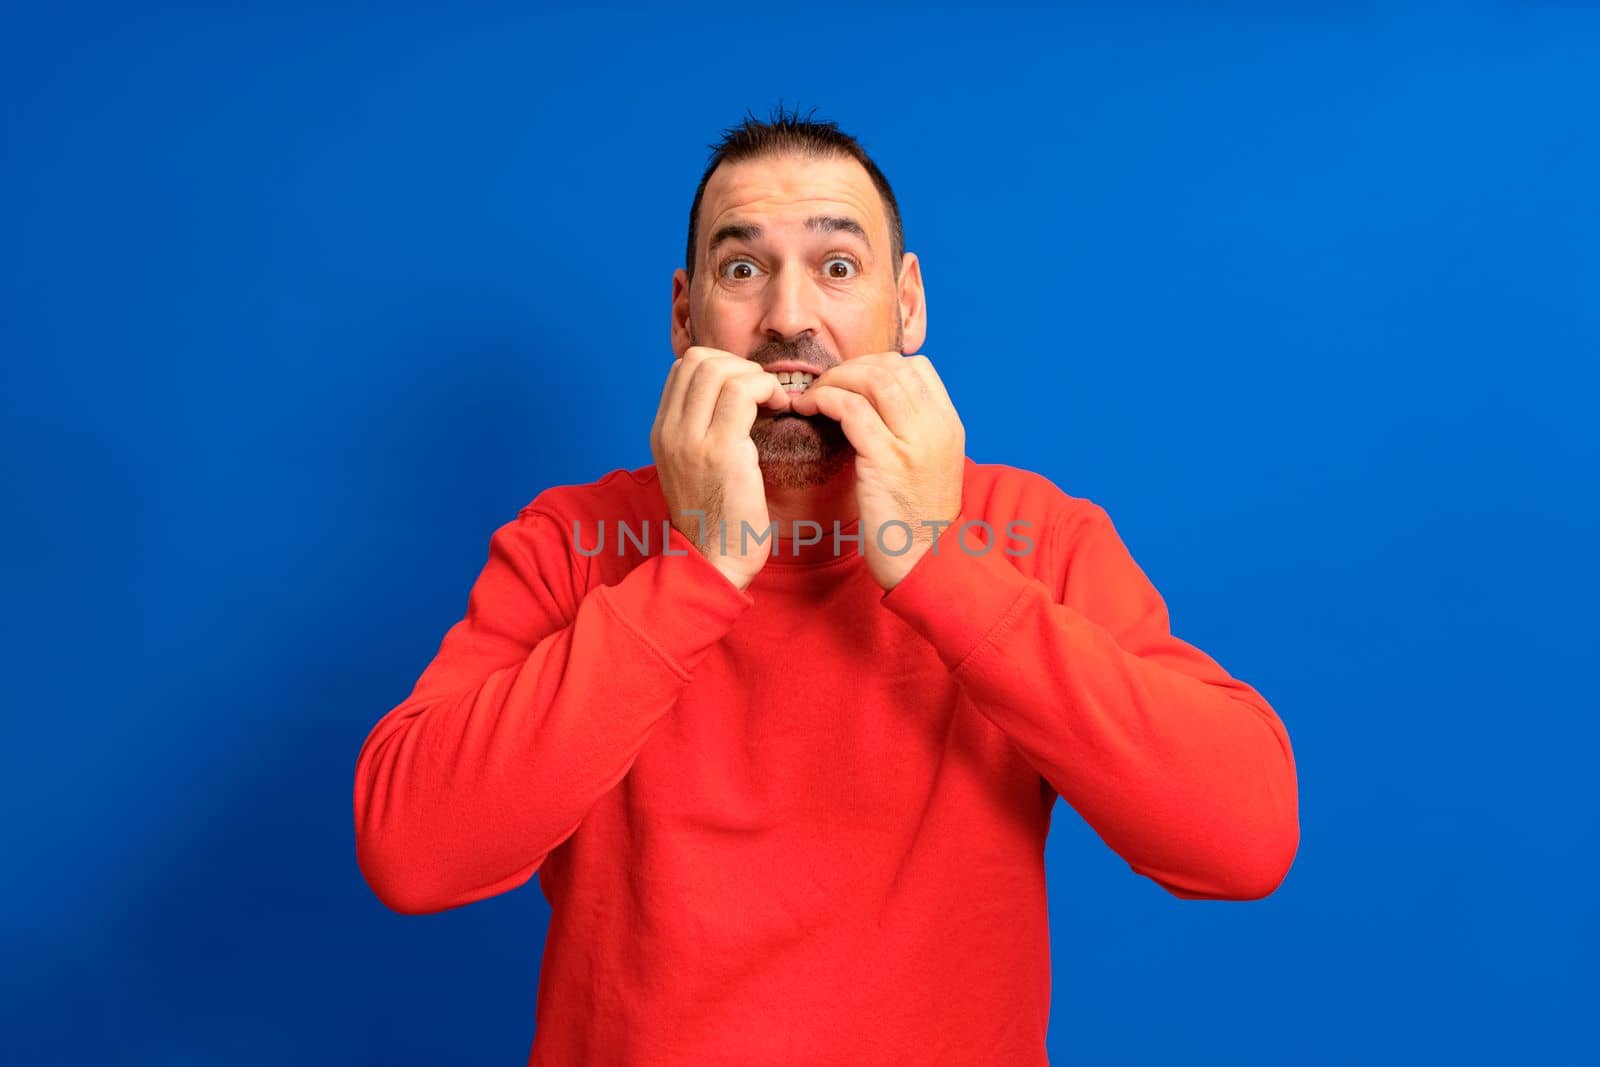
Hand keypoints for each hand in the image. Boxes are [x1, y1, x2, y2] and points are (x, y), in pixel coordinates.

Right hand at [650, 346, 789, 590]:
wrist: (714, 562)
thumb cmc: (717, 519)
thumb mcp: (695, 468)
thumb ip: (703, 431)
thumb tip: (735, 395)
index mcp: (662, 432)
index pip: (684, 366)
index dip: (722, 366)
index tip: (748, 391)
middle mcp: (669, 431)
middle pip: (700, 359)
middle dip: (740, 365)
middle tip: (763, 394)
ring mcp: (691, 439)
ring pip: (721, 369)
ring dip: (756, 377)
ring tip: (773, 402)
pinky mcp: (720, 450)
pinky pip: (744, 391)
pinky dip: (768, 389)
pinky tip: (781, 409)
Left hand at [788, 352, 964, 588]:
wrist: (925, 562)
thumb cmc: (915, 519)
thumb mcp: (927, 465)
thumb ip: (910, 432)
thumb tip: (873, 404)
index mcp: (949, 424)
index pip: (917, 366)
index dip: (876, 364)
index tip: (850, 381)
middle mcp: (937, 426)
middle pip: (891, 367)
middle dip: (849, 368)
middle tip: (823, 386)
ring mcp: (915, 441)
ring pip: (871, 379)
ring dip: (834, 380)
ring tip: (811, 396)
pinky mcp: (887, 460)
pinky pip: (851, 409)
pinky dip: (824, 400)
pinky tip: (808, 410)